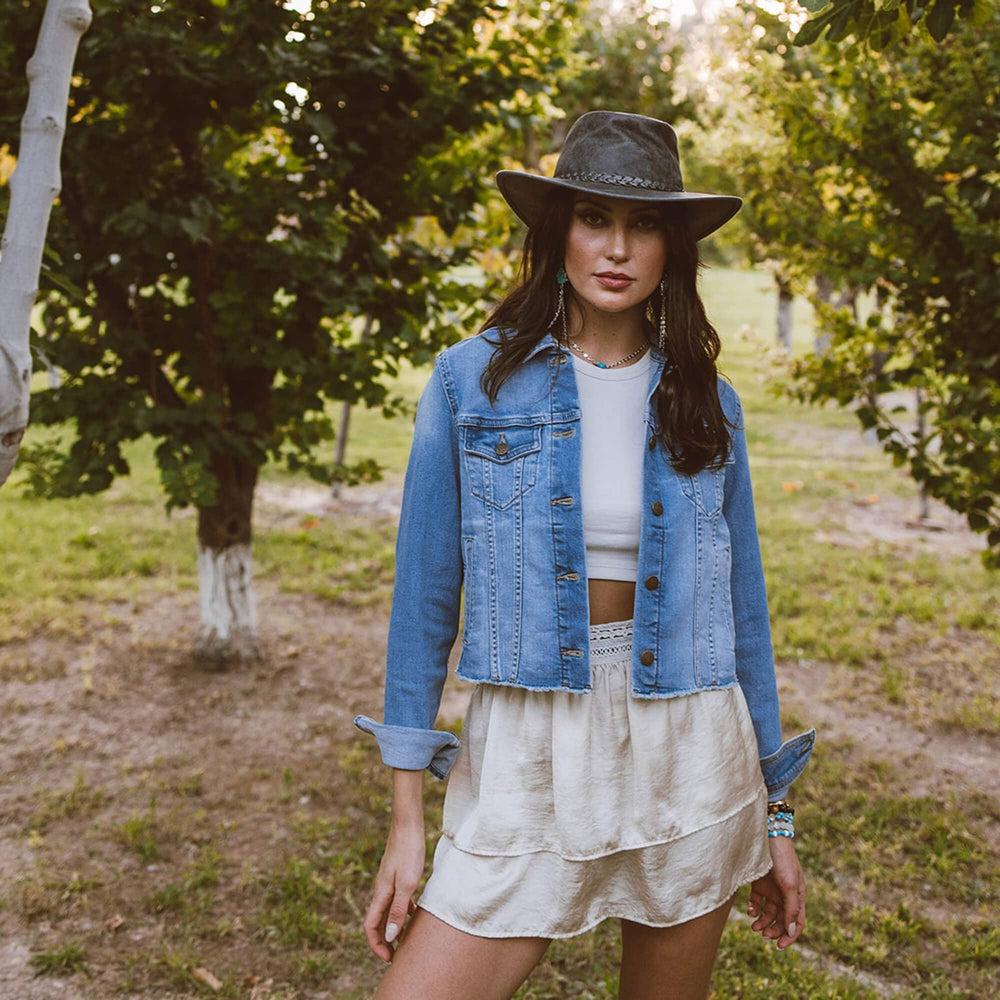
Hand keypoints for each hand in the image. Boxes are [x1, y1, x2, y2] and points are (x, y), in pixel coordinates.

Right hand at [363, 821, 425, 962]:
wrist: (409, 824)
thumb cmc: (409, 851)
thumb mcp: (408, 884)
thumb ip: (399, 910)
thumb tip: (388, 937)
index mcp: (381, 894)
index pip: (370, 927)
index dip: (376, 946)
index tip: (389, 959)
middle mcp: (381, 890)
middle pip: (377, 922)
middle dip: (385, 941)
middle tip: (398, 956)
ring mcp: (389, 882)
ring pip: (388, 912)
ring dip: (394, 928)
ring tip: (408, 940)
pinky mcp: (398, 875)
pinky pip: (397, 900)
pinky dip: (403, 912)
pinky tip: (416, 914)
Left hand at [747, 836, 805, 949]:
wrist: (767, 835)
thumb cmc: (782, 858)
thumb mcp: (789, 884)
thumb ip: (790, 908)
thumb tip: (791, 931)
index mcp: (798, 896)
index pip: (797, 922)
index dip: (790, 936)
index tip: (778, 945)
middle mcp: (785, 894)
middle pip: (781, 920)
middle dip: (773, 929)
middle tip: (762, 933)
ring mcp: (772, 888)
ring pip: (768, 913)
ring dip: (762, 921)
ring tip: (754, 926)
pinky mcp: (759, 882)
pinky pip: (757, 902)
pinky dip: (754, 908)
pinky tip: (750, 910)